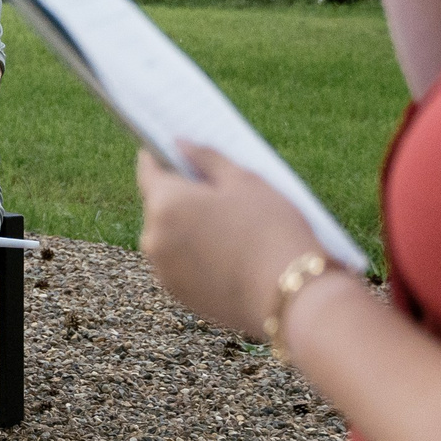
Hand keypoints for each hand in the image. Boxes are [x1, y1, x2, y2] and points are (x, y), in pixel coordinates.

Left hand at [135, 142, 329, 337]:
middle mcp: (153, 237)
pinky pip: (180, 262)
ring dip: (189, 226)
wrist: (292, 297)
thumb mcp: (244, 181)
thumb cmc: (271, 230)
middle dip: (183, 196)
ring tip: (230, 223)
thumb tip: (179, 143)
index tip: (173, 149)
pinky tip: (228, 251)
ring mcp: (163, 269)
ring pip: (170, 235)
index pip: (149, 170)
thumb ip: (206, 157)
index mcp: (165, 203)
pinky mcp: (179, 293)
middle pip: (160, 204)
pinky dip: (195, 254)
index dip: (161, 157)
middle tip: (218, 190)